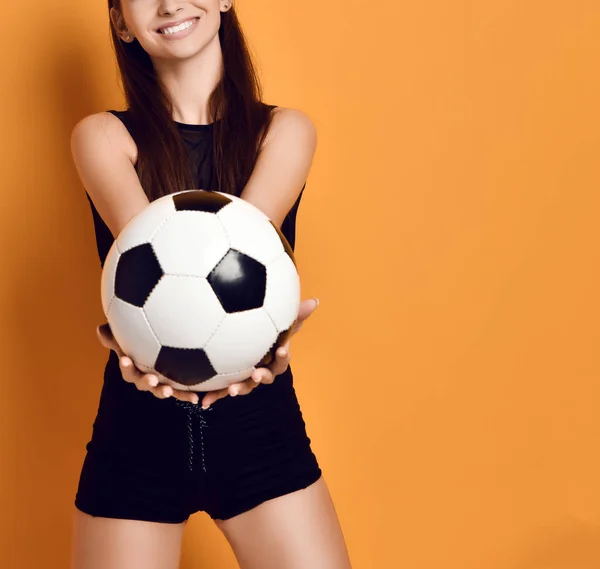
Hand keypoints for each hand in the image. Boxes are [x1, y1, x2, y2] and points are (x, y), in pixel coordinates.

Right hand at [96, 323, 199, 403]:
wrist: (154, 348)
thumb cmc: (137, 342)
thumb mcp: (127, 338)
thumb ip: (115, 336)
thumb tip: (100, 329)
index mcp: (133, 369)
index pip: (127, 369)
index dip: (125, 366)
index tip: (125, 358)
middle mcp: (144, 379)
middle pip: (143, 383)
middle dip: (146, 382)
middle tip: (151, 379)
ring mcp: (159, 384)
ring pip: (160, 390)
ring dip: (164, 391)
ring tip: (169, 391)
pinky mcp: (174, 386)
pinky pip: (180, 392)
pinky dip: (186, 395)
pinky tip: (196, 398)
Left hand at [200, 297, 319, 408]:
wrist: (244, 338)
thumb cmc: (266, 331)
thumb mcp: (279, 321)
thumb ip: (295, 314)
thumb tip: (315, 301)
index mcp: (273, 358)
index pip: (282, 359)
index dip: (284, 357)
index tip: (282, 351)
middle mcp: (261, 370)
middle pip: (265, 377)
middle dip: (262, 377)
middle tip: (257, 374)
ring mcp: (245, 377)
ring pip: (245, 386)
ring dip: (239, 389)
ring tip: (231, 390)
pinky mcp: (229, 381)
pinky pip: (222, 390)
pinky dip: (214, 396)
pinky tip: (204, 402)